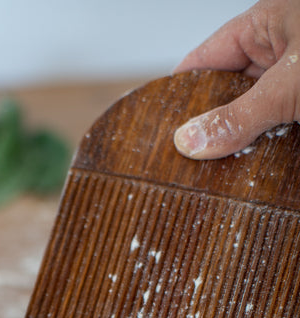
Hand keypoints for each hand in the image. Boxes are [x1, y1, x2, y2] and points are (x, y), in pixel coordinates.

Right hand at [173, 0, 299, 158]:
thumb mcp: (291, 84)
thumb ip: (240, 115)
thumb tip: (189, 140)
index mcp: (265, 25)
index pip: (203, 60)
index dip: (177, 92)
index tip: (154, 126)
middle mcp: (278, 51)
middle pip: (224, 92)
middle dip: (208, 124)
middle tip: (183, 158)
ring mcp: (293, 82)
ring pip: (250, 116)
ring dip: (236, 142)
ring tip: (210, 169)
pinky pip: (274, 130)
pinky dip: (262, 149)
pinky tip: (246, 167)